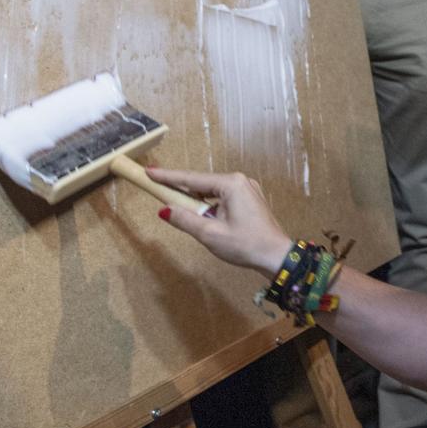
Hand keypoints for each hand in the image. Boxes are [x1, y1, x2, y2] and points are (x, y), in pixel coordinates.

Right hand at [146, 167, 290, 274]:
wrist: (277, 257)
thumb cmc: (246, 245)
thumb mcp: (210, 234)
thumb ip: (185, 220)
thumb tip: (164, 210)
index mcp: (231, 184)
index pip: (191, 179)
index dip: (168, 177)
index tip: (149, 171)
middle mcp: (240, 181)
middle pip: (201, 184)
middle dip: (180, 189)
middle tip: (157, 189)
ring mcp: (247, 189)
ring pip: (212, 191)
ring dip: (196, 200)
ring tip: (178, 207)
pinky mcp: (250, 199)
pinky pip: (222, 197)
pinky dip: (209, 205)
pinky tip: (201, 214)